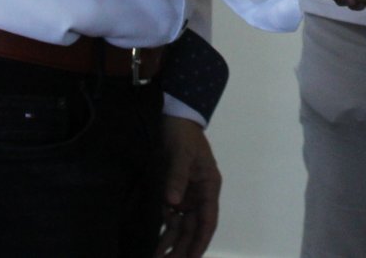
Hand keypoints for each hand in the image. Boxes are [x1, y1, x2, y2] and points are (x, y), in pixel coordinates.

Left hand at [155, 117, 218, 257]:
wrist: (174, 119)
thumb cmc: (183, 136)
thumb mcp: (181, 154)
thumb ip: (177, 177)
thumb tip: (172, 202)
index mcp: (209, 187)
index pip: (208, 221)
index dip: (201, 241)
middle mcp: (199, 196)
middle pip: (193, 228)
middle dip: (184, 248)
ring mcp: (186, 196)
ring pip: (181, 226)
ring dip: (172, 243)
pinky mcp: (173, 193)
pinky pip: (170, 217)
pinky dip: (164, 231)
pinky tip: (156, 245)